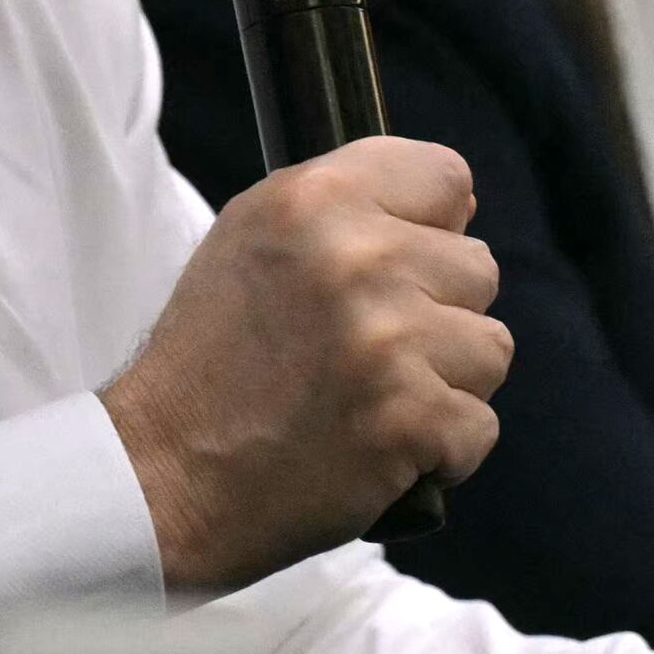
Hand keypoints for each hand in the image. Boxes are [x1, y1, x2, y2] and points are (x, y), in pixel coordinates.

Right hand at [100, 136, 507, 593]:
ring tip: (371, 401)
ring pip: (490, 349)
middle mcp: (360, 257)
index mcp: (316, 199)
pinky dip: (438, 451)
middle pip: (478, 269)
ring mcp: (390, 341)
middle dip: (436, 314)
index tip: (399, 268)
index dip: (432, 227)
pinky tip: (376, 449)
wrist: (163, 477)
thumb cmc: (211, 359)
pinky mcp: (412, 420)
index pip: (447, 177)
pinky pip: (478, 427)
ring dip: (444, 384)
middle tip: (363, 352)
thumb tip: (461, 211)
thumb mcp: (253, 240)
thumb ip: (349, 209)